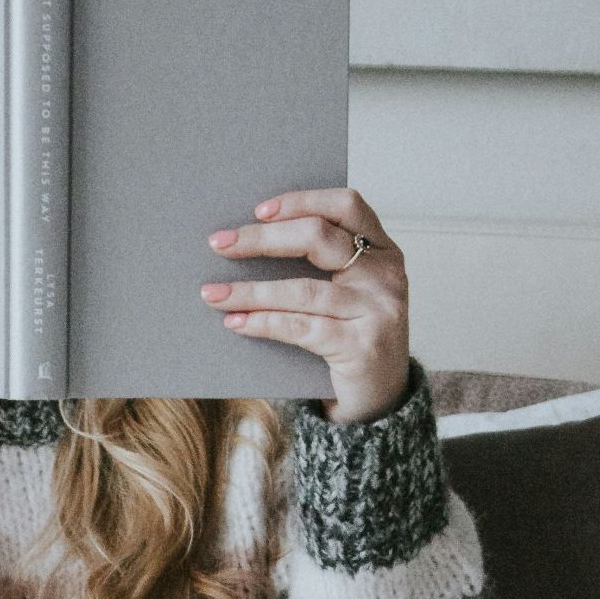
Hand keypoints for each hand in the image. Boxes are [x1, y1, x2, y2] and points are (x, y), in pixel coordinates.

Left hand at [200, 187, 410, 424]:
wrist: (381, 397)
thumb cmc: (352, 335)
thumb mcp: (346, 291)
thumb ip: (318, 264)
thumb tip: (244, 240)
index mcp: (383, 250)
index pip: (346, 205)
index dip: (301, 201)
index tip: (258, 211)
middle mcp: (386, 275)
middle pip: (318, 237)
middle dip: (262, 239)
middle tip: (219, 244)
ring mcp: (378, 311)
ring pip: (302, 290)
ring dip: (250, 291)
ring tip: (213, 294)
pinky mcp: (362, 347)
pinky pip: (300, 327)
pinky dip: (262, 322)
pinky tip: (236, 322)